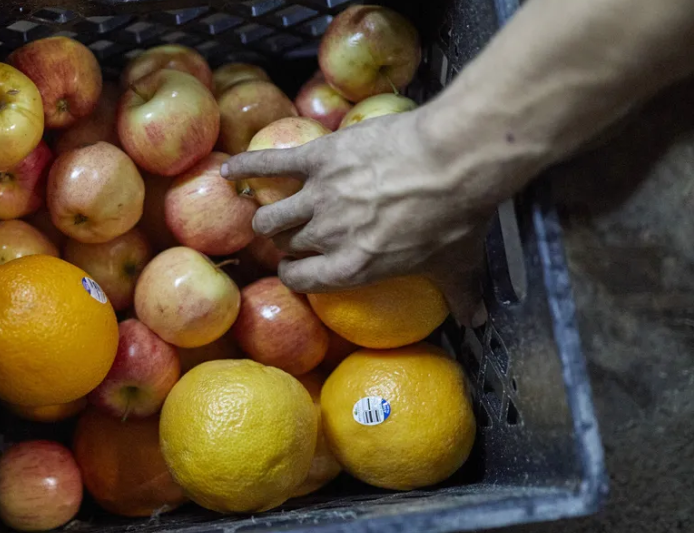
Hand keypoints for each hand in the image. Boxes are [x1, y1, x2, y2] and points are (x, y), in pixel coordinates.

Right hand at [221, 108, 501, 325]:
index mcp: (352, 268)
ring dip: (266, 216)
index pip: (302, 280)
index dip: (296, 275)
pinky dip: (246, 166)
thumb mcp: (459, 264)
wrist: (453, 160)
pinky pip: (271, 164)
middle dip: (285, 244)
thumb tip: (475, 321)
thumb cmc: (455, 216)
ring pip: (270, 215)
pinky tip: (228, 169)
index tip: (297, 269)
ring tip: (264, 212)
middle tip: (290, 236)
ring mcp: (318, 197)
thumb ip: (461, 295)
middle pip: (285, 245)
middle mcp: (327, 236)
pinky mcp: (318, 158)